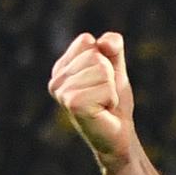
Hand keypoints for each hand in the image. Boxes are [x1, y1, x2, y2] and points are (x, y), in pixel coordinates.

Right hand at [48, 32, 135, 166]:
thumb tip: (105, 42)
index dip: (105, 59)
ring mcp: (61, 92)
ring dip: (111, 89)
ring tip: (103, 103)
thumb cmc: (114, 102)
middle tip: (104, 95)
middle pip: (95, 56)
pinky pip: (104, 87)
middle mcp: (56, 79)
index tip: (102, 80)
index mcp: (62, 67)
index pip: (87, 41)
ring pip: (102, 70)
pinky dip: (111, 98)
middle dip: (109, 76)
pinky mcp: (73, 103)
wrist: (119, 133)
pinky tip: (102, 110)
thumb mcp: (115, 68)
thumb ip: (112, 47)